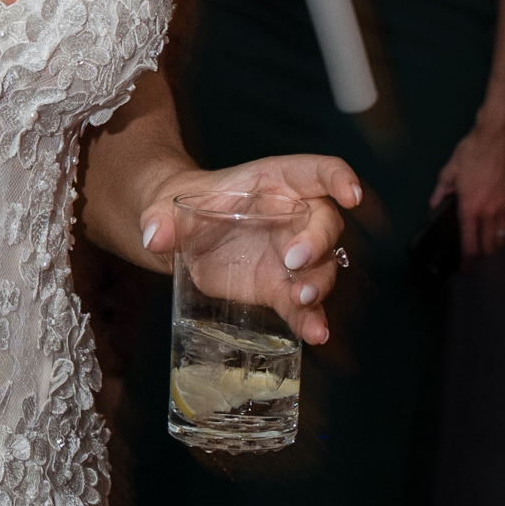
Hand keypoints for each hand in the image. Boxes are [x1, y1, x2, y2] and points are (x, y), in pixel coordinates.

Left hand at [137, 152, 360, 345]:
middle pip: (325, 222)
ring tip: (302, 300)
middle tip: (293, 261)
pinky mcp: (281, 287)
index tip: (350, 195)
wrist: (178, 238)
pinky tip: (315, 335)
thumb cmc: (181, 208)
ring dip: (319, 283)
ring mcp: (292, 254)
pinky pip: (304, 304)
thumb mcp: (164, 206)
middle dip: (317, 242)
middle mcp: (294, 216)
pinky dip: (311, 319)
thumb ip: (159, 218)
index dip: (339, 179)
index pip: (319, 171)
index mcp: (275, 181)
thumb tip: (154, 237)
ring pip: (323, 267)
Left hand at [433, 115, 504, 261]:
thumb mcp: (448, 172)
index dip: (467, 261)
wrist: (499, 136)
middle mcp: (490, 210)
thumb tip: (434, 206)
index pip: (470, 243)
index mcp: (470, 206)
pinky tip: (495, 227)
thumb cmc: (474, 150)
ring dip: (493, 244)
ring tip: (483, 242)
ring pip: (503, 238)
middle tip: (471, 256)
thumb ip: (440, 193)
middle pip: (490, 247)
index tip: (464, 269)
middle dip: (480, 256)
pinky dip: (504, 231)